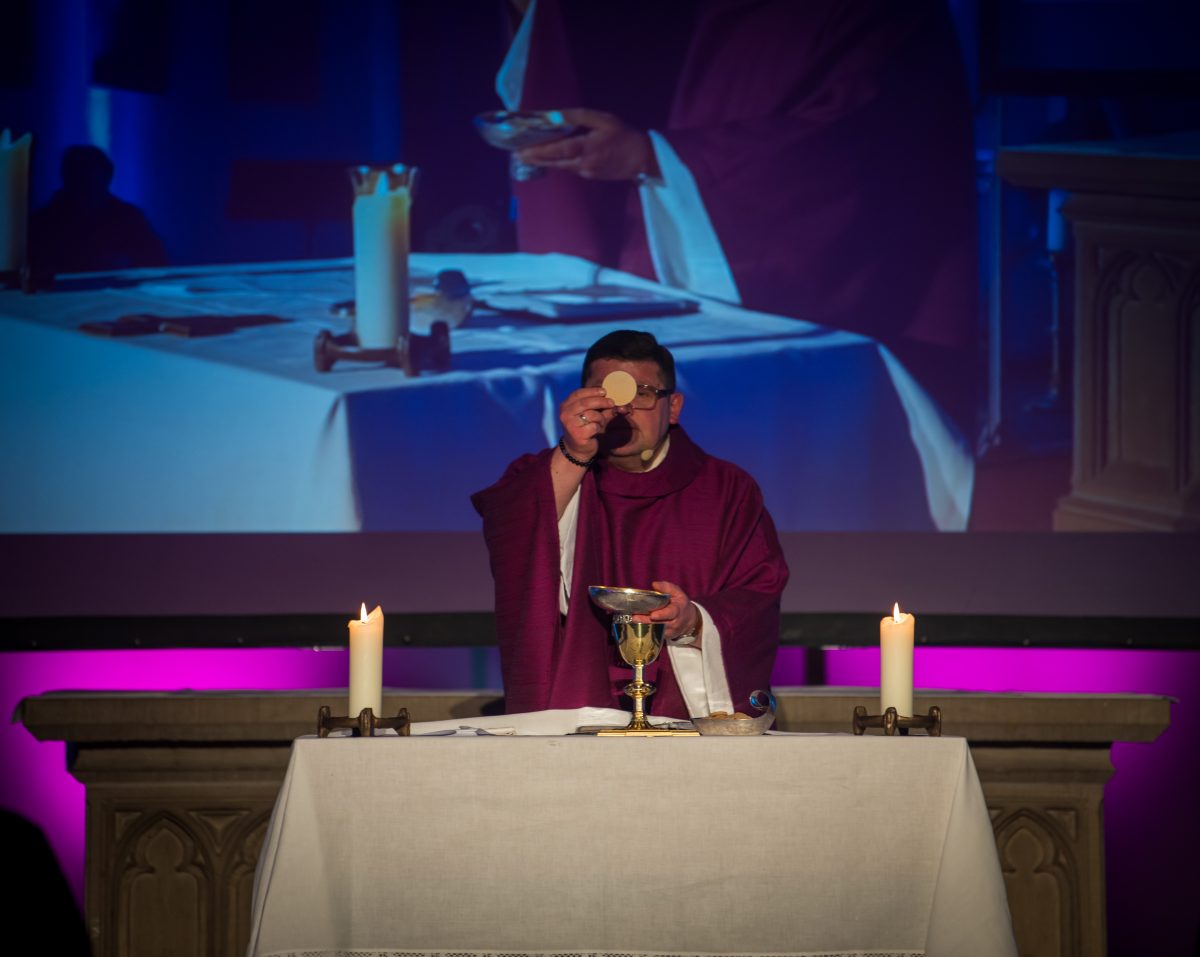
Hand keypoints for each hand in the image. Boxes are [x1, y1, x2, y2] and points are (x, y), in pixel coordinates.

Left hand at [516, 108, 658, 181]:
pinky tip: (552, 158)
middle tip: (518, 156)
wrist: (644, 160)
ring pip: (561, 167)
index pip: (556, 151)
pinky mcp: (591, 177)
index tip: (522, 151)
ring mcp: (587, 173)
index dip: (538, 152)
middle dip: (535, 159)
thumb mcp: (603, 119)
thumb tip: (556, 115)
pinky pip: (571, 168)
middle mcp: (583, 164)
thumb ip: (578, 116)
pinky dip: (559, 163)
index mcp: (586, 148)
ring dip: (545, 162)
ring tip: (529, 156)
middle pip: (554, 162)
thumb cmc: (625, 136)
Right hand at [559, 386, 615, 460]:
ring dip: (600, 418)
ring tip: (600, 422)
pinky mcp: (577, 435)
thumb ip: (600, 407)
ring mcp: (570, 425)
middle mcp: (565, 414)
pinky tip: (595, 431)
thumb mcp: (590, 415)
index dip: (592, 391)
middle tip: (611, 403)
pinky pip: (594, 426)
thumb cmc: (584, 428)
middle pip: (585, 403)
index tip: (604, 391)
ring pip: (591, 414)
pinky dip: (598, 427)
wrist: (576, 449)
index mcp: (566, 406)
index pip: (578, 393)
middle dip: (601, 401)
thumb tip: (613, 400)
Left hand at [633, 580, 699, 643]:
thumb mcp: (678, 593)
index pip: (670, 613)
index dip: (661, 615)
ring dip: (644, 625)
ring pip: (655, 630)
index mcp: (677, 610)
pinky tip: (637, 625)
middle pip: (659, 623)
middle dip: (646, 621)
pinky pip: (654, 634)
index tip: (653, 615)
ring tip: (634, 620)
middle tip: (635, 617)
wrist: (690, 621)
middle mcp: (674, 623)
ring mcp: (669, 631)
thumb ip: (667, 587)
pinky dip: (646, 630)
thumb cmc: (681, 604)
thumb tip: (654, 584)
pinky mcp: (665, 636)